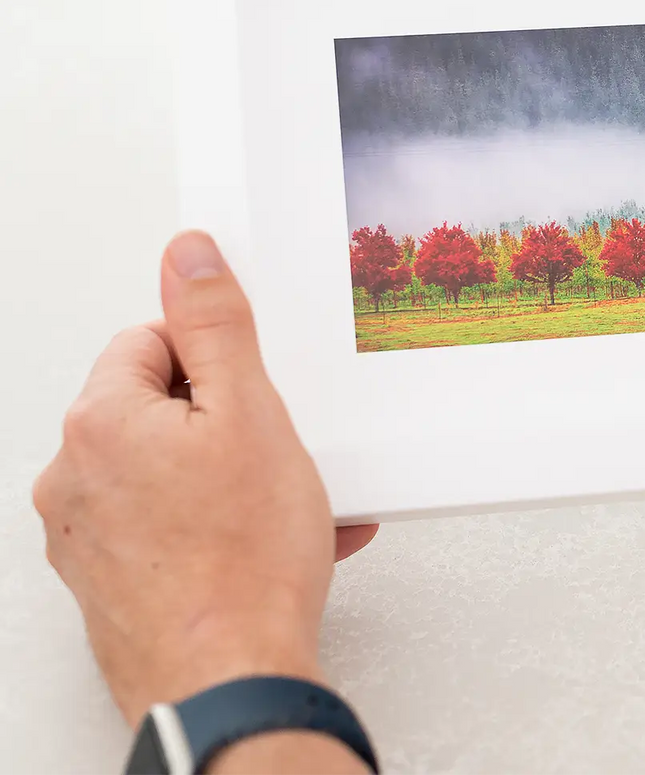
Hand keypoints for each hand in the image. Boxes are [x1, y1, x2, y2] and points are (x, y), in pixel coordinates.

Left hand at [33, 231, 377, 724]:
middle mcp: (72, 477)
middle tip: (272, 452)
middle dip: (225, 421)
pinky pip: (166, 523)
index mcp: (98, 421)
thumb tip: (187, 256)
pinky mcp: (110, 580)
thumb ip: (214, 324)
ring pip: (167, 468)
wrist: (230, 679)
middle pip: (159, 405)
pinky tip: (268, 542)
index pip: (152, 340)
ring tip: (279, 507)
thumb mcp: (250, 412)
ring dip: (229, 475)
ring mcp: (85, 535)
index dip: (216, 363)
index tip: (251, 394)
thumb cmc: (241, 564)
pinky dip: (216, 523)